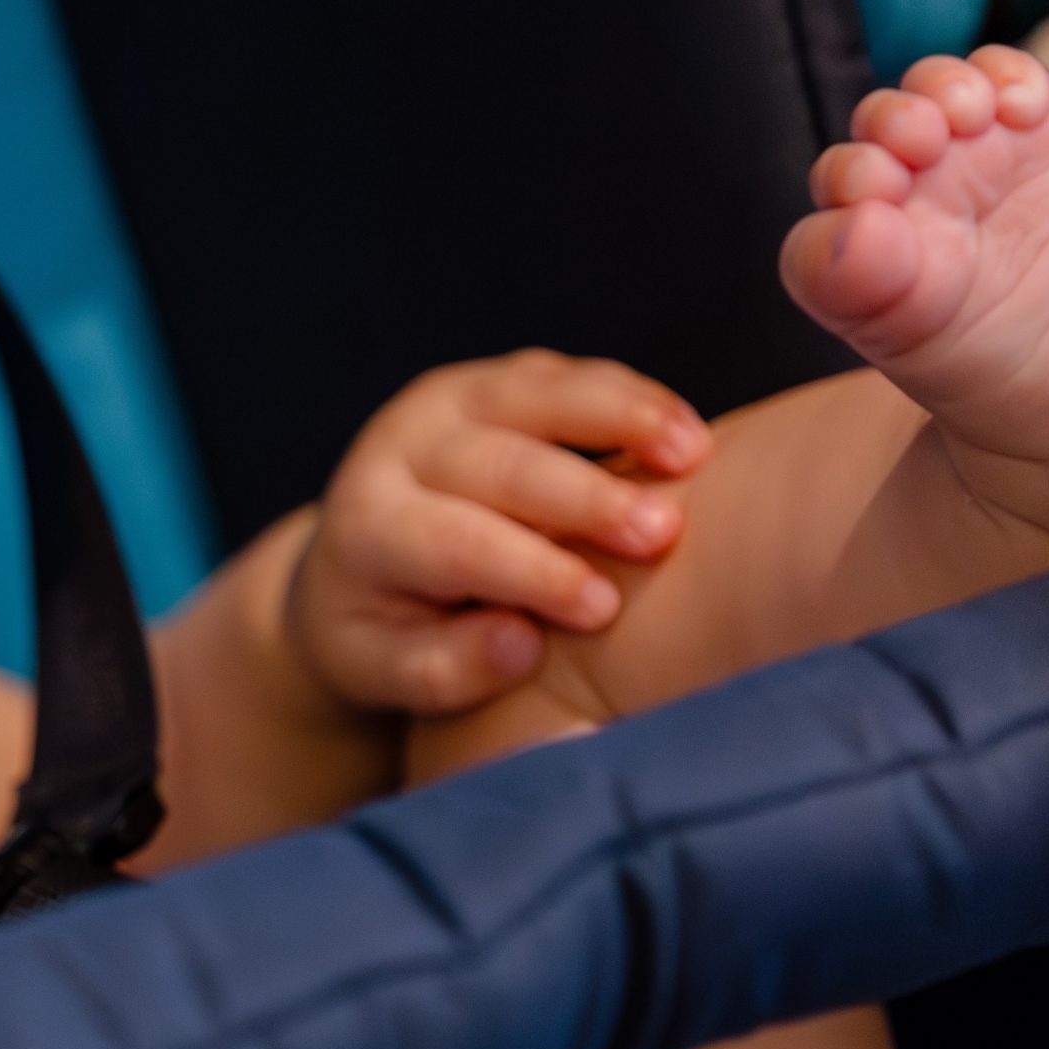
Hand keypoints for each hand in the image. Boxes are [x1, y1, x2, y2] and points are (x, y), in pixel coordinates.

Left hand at [290, 349, 709, 713]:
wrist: (353, 559)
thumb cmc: (385, 631)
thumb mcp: (389, 670)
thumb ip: (447, 670)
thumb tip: (521, 646)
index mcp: (369, 525)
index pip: (453, 543)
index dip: (531, 571)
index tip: (603, 608)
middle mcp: (397, 448)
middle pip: (500, 464)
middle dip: (587, 496)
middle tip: (664, 533)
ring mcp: (446, 403)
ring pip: (537, 393)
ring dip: (622, 417)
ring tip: (694, 455)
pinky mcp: (494, 382)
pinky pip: (565, 377)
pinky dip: (628, 397)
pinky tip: (685, 434)